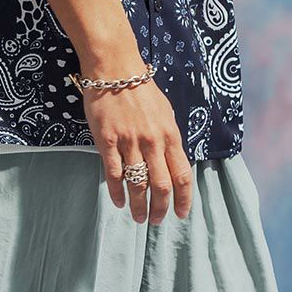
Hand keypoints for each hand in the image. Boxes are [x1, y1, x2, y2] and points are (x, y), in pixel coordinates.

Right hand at [80, 78, 192, 222]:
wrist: (115, 70)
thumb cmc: (141, 90)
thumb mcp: (165, 113)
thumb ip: (169, 138)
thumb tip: (172, 162)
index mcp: (170, 135)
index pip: (182, 175)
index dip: (184, 199)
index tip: (182, 214)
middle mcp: (153, 142)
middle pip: (162, 185)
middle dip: (161, 208)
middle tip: (156, 221)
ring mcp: (130, 142)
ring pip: (138, 184)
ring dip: (139, 206)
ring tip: (138, 218)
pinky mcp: (108, 141)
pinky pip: (113, 173)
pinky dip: (117, 192)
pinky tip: (119, 202)